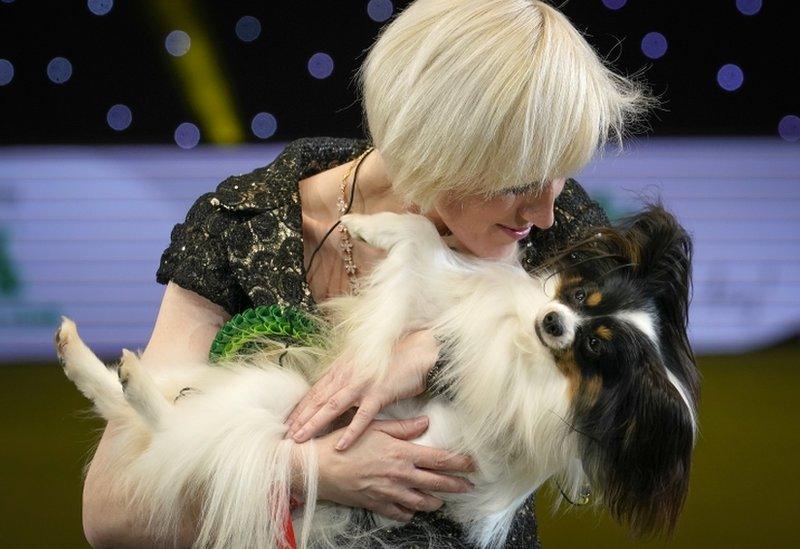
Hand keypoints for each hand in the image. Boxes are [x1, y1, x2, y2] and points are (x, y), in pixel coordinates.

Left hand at [284, 329, 440, 450]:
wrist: (418, 351)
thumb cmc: (392, 359)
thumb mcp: (364, 365)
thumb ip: (348, 377)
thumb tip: (336, 391)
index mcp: (342, 369)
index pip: (315, 391)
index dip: (299, 407)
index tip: (286, 422)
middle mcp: (347, 375)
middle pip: (317, 399)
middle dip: (299, 418)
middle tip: (284, 436)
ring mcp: (361, 384)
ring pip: (331, 407)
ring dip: (314, 423)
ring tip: (300, 439)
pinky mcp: (378, 393)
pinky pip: (362, 416)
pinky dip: (351, 431)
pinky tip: (341, 445)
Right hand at [307, 415, 474, 522]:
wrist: (318, 467)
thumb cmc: (345, 442)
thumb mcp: (375, 427)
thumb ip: (403, 427)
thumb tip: (425, 423)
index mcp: (402, 453)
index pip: (440, 459)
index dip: (460, 463)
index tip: (473, 464)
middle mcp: (400, 475)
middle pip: (438, 483)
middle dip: (457, 485)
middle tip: (469, 486)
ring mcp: (390, 492)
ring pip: (422, 502)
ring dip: (436, 501)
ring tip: (442, 499)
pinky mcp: (377, 504)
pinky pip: (400, 513)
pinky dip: (410, 512)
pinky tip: (413, 510)